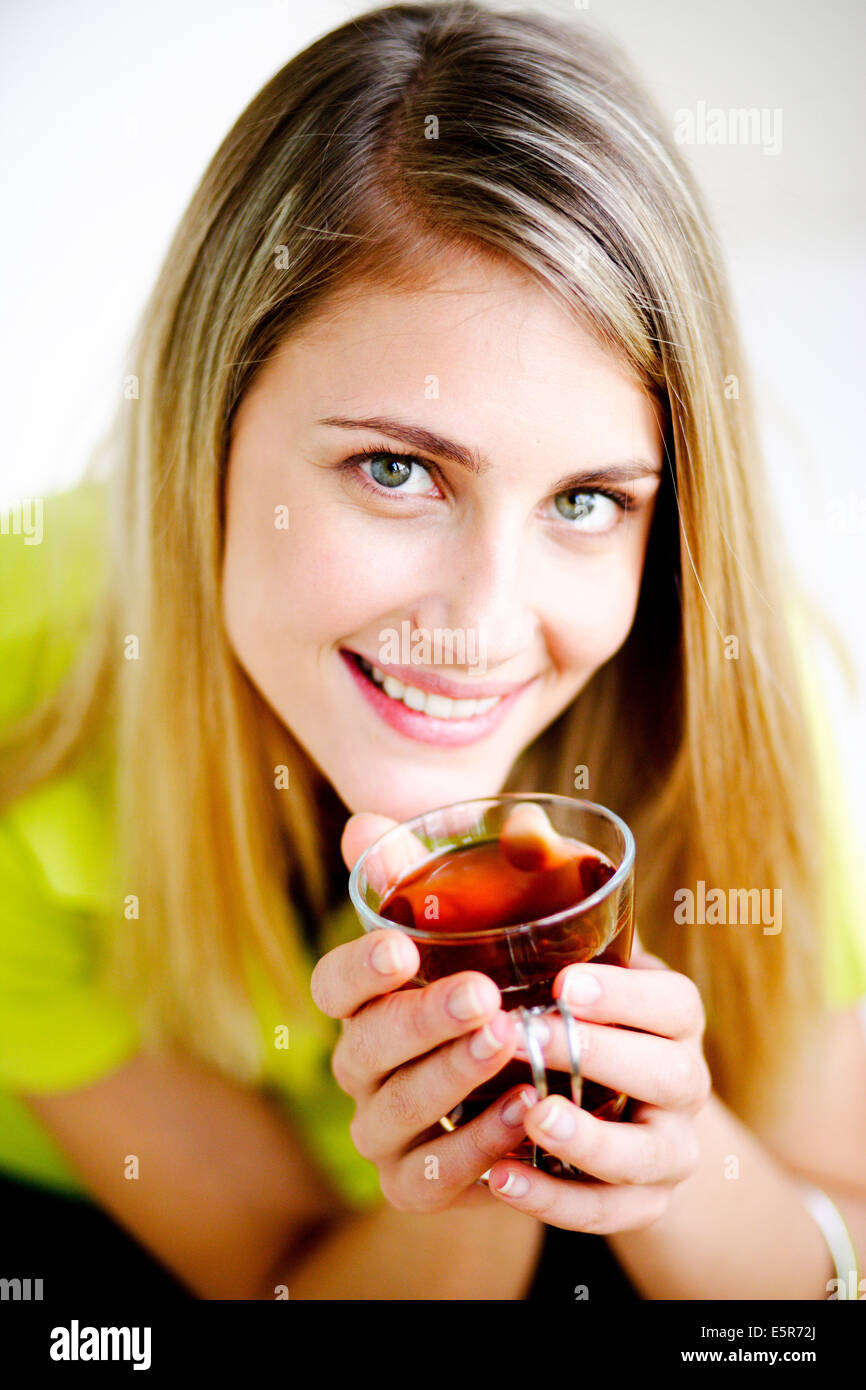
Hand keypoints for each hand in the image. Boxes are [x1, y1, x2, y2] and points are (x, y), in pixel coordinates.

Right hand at [310, 813, 539, 1212]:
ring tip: (510, 1042)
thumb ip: (423, 876)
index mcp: (364, 1003)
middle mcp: (361, 1067)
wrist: (555, 1081)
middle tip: (483, 994)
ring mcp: (385, 1131)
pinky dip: (477, 1144)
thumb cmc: (503, 984)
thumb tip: (369, 822)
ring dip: (452, 1077)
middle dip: (420, 1020)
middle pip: (365, 1048)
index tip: (402, 943)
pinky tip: (526, 1110)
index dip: (359, 967)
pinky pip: (435, 1175)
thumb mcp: (480, 925)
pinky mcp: (419, 1184)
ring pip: (396, 1111)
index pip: (332, 985)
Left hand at [487, 936, 712, 1232]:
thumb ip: (570, 939)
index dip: (624, 995)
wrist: (631, 1118)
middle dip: (600, 1055)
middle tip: (532, 1037)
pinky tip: (501, 1178)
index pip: (673, 1004)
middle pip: (668, 1074)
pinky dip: (552, 1200)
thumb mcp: (592, 981)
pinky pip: (603, 1212)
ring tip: (531, 1116)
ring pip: (642, 1154)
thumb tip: (524, 863)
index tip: (564, 983)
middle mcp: (686, 1085)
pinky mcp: (643, 1205)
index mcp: (676, 1022)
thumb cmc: (589, 1024)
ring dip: (586, 1137)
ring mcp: (671, 1152)